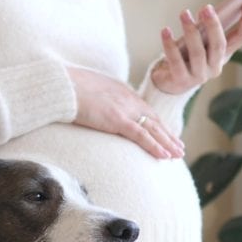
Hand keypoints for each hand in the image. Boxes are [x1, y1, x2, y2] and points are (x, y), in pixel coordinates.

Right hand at [68, 66, 184, 159]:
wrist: (62, 86)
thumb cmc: (67, 87)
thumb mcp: (87, 89)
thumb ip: (97, 98)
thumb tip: (94, 106)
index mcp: (122, 91)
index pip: (144, 109)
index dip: (156, 122)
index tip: (165, 132)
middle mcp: (128, 99)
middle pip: (154, 119)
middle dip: (168, 134)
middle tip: (179, 146)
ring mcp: (124, 110)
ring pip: (153, 129)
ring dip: (167, 143)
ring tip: (178, 154)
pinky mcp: (118, 120)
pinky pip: (142, 136)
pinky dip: (155, 146)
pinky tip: (165, 156)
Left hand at [150, 0, 241, 93]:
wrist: (169, 82)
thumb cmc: (186, 56)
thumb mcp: (200, 42)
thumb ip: (206, 29)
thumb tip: (208, 11)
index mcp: (224, 55)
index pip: (241, 37)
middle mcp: (215, 67)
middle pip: (219, 45)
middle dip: (214, 25)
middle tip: (206, 8)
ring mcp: (199, 76)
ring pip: (198, 53)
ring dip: (191, 31)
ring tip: (184, 13)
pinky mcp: (181, 80)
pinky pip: (176, 61)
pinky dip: (170, 45)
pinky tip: (165, 31)